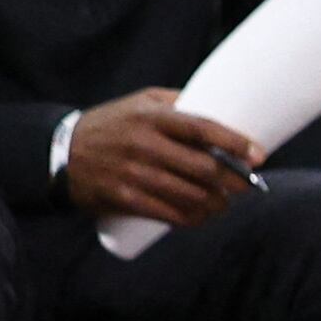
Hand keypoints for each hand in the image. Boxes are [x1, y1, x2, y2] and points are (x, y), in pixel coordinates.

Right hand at [62, 88, 261, 227]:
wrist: (62, 152)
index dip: (234, 142)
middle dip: (233, 180)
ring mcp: (133, 174)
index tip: (258, 154)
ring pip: (188, 194)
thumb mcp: (141, 102)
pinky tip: (203, 217)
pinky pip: (166, 213)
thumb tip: (221, 105)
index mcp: (152, 117)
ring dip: (215, 203)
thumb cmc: (112, 123)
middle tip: (247, 184)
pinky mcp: (123, 198)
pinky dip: (190, 218)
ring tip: (226, 203)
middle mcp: (144, 144)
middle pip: (201, 167)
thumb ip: (178, 102)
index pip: (202, 128)